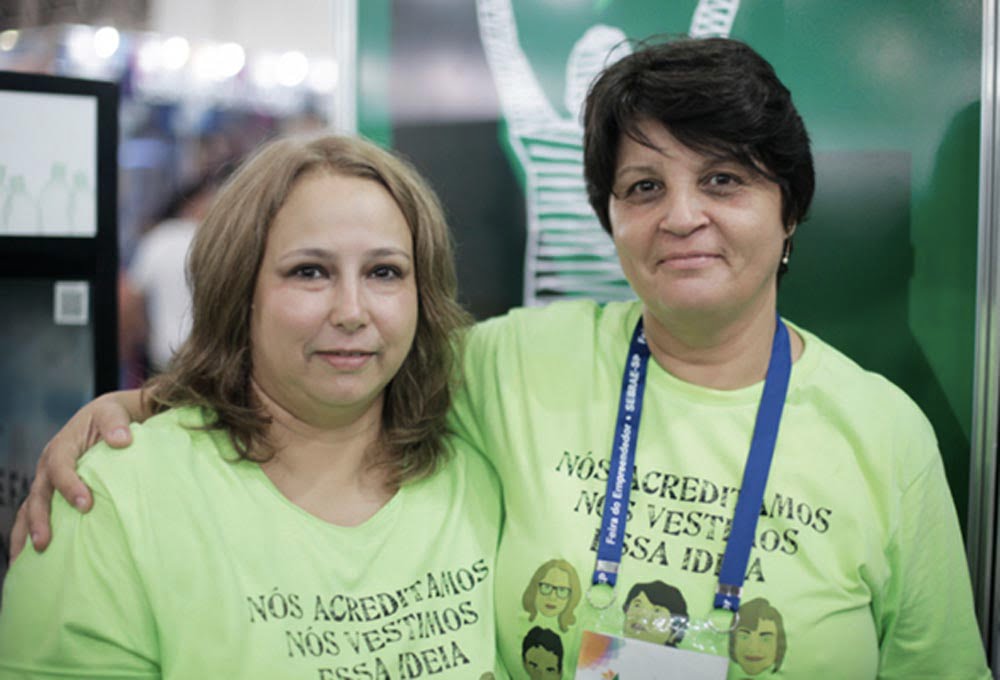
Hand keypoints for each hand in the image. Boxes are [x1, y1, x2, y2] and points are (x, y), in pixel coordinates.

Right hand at [10, 389, 144, 560]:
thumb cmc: (112, 417)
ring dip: (25, 534)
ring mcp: (47, 481)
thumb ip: (117, 425)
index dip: (69, 486)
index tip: (85, 505)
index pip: (61, 467)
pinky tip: (29, 560)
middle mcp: (48, 466)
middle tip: (44, 543)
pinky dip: (29, 535)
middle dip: (39, 520)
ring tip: (22, 563)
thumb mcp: (114, 413)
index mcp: (62, 446)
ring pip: (30, 509)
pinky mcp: (52, 492)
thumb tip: (122, 440)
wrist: (106, 418)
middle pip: (38, 495)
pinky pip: (36, 514)